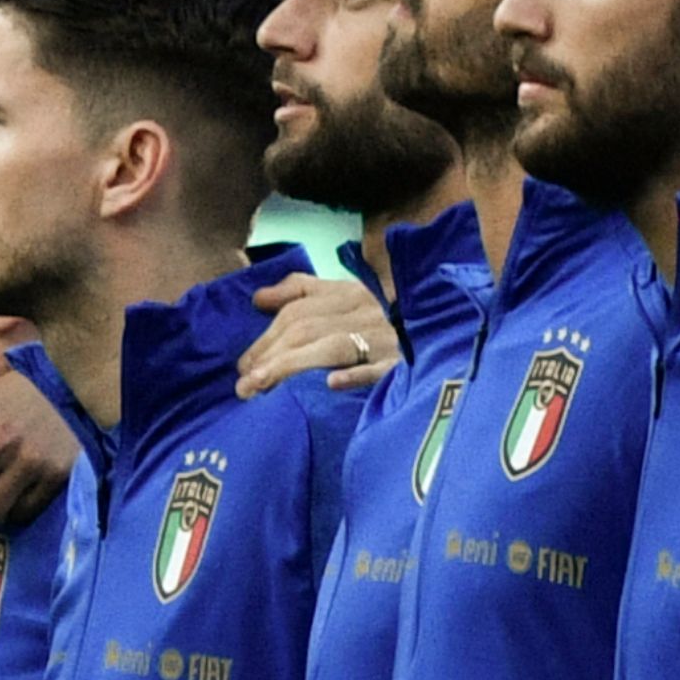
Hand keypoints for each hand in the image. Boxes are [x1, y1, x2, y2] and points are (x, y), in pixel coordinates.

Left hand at [236, 273, 401, 397]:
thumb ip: (300, 292)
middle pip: (307, 329)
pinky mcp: (402, 366)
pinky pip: (379, 369)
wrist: (436, 337)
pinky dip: (355, 375)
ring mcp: (385, 339)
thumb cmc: (376, 321)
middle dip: (270, 357)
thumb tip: (258, 298)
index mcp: (350, 294)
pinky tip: (331, 385)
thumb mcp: (342, 296)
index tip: (243, 366)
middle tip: (244, 387)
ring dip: (292, 367)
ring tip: (262, 388)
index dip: (266, 338)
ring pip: (332, 347)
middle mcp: (366, 312)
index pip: (297, 312)